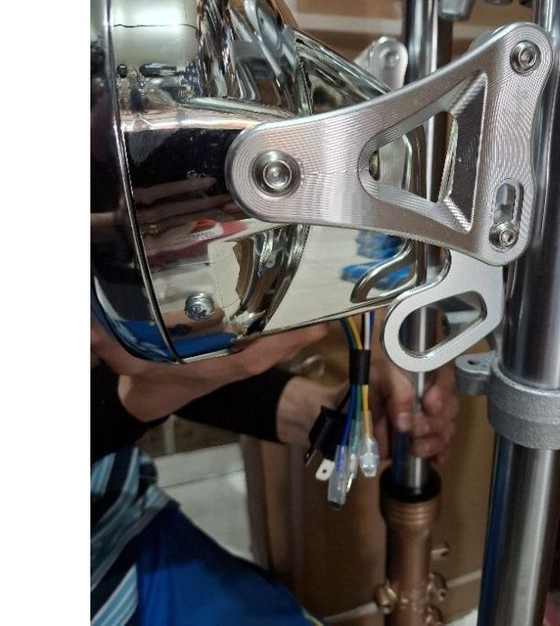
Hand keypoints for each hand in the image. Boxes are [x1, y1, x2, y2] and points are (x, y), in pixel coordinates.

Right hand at [91, 320, 328, 421]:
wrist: (145, 396)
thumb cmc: (140, 377)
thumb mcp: (124, 356)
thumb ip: (106, 341)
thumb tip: (89, 326)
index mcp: (209, 368)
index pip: (253, 359)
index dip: (284, 345)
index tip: (315, 329)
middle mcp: (227, 364)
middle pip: (271, 352)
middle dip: (299, 335)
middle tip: (329, 307)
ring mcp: (232, 360)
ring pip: (270, 347)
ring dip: (293, 332)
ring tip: (318, 304)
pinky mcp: (232, 355)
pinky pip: (261, 343)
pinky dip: (279, 331)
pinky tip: (291, 310)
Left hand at [368, 358, 457, 465]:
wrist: (348, 411)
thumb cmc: (364, 387)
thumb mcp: (376, 377)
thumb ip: (395, 392)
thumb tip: (405, 423)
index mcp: (421, 371)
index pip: (445, 375)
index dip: (443, 390)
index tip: (428, 405)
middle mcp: (431, 393)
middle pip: (450, 406)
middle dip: (433, 422)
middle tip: (411, 430)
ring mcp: (431, 417)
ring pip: (448, 428)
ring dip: (433, 441)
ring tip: (414, 448)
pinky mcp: (426, 438)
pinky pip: (443, 448)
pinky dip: (437, 454)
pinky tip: (432, 459)